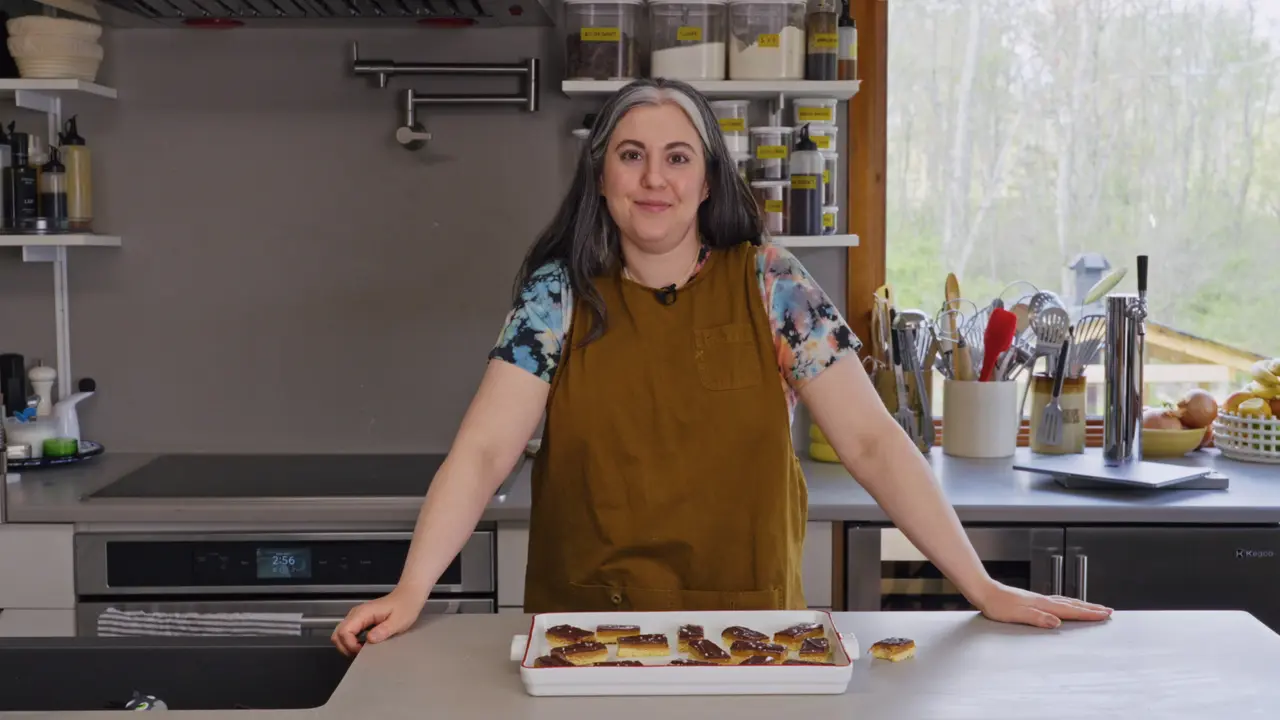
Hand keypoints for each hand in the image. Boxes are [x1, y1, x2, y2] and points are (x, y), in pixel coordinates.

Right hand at [331, 588, 425, 655]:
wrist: (408, 596)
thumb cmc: (405, 607)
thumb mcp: (398, 621)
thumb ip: (384, 630)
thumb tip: (370, 639)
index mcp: (363, 613)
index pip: (344, 632)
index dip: (350, 645)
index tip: (362, 651)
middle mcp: (356, 614)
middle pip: (337, 634)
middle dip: (345, 647)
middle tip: (360, 653)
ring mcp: (357, 616)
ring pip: (341, 634)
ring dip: (348, 645)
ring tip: (362, 650)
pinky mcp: (360, 620)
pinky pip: (349, 633)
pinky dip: (352, 642)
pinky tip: (364, 645)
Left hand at [973, 582, 1112, 628]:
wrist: (985, 592)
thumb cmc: (997, 605)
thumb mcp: (1017, 615)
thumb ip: (1038, 618)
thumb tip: (1057, 623)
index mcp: (1043, 605)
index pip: (1070, 611)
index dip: (1088, 614)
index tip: (1105, 615)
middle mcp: (1044, 600)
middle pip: (1073, 604)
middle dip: (1091, 608)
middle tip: (1108, 611)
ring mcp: (1039, 599)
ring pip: (1066, 602)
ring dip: (1082, 605)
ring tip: (1094, 607)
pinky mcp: (1033, 599)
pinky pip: (1058, 601)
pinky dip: (1068, 603)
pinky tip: (1067, 604)